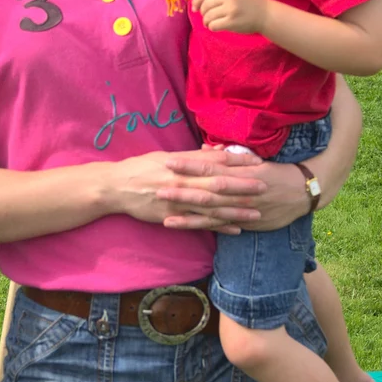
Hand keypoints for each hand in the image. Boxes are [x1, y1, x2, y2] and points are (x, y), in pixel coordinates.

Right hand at [109, 148, 269, 232]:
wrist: (116, 186)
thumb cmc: (141, 167)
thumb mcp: (166, 156)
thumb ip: (192, 156)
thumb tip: (216, 152)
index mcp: (182, 164)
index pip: (216, 161)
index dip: (238, 162)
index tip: (258, 162)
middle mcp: (183, 181)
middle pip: (218, 184)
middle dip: (243, 186)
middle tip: (265, 186)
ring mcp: (178, 200)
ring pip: (212, 206)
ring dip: (235, 210)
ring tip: (256, 213)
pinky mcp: (172, 216)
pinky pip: (199, 223)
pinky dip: (218, 226)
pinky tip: (235, 229)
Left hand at [157, 154, 312, 231]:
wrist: (303, 191)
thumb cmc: (276, 172)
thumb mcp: (255, 160)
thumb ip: (230, 157)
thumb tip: (208, 149)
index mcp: (240, 171)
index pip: (210, 166)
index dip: (190, 164)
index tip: (169, 161)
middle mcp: (239, 190)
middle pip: (206, 190)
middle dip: (183, 190)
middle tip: (158, 188)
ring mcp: (241, 208)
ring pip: (210, 212)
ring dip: (187, 214)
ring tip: (165, 215)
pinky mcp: (244, 222)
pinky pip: (220, 225)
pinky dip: (203, 226)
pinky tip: (185, 227)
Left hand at [193, 0, 268, 32]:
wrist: (266, 14)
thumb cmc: (247, 2)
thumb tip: (195, 4)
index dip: (197, 0)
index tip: (194, 7)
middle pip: (205, 4)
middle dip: (202, 12)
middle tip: (205, 17)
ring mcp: (231, 9)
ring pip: (208, 16)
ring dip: (206, 21)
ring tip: (210, 23)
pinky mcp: (232, 21)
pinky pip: (213, 25)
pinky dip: (211, 27)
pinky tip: (216, 26)